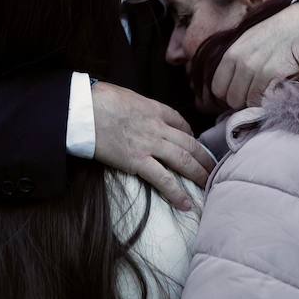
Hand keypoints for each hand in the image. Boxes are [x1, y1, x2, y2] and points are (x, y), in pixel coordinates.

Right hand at [92, 82, 213, 209]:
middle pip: (189, 143)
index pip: (180, 121)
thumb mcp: (124, 95)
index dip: (189, 133)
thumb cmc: (97, 98)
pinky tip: (186, 204)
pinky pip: (163, 179)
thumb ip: (135, 105)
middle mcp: (157, 127)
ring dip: (199, 174)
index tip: (193, 142)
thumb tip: (132, 110)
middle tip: (215, 169)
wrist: (83, 109)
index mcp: (153, 108)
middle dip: (205, 157)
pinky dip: (176, 193)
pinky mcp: (137, 161)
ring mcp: (149, 145)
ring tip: (209, 185)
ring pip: (184, 161)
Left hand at [211, 0, 298, 110]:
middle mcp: (243, 62)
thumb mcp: (249, 40)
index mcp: (232, 52)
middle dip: (243, 99)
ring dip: (257, 101)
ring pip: (248, 103)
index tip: (242, 90)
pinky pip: (265, 101)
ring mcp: (260, 69)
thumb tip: (228, 88)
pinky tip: (278, 89)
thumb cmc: (279, 31)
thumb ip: (236, 61)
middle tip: (258, 91)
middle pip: (232, 99)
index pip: (218, 88)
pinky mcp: (278, 75)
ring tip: (269, 89)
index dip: (230, 93)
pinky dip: (270, 100)